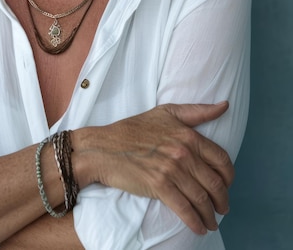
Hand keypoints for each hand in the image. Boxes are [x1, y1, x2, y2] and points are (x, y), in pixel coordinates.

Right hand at [73, 102, 232, 235]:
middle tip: (222, 208)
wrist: (104, 147)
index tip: (226, 184)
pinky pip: (185, 209)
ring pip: (202, 198)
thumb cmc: (133, 129)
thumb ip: (197, 111)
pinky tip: (199, 228)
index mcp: (188, 134)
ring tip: (211, 221)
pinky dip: (195, 222)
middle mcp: (183, 152)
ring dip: (210, 215)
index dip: (228, 176)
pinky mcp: (159, 186)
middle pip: (215, 182)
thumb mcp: (166, 113)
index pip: (221, 159)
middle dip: (222, 200)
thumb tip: (224, 105)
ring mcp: (171, 170)